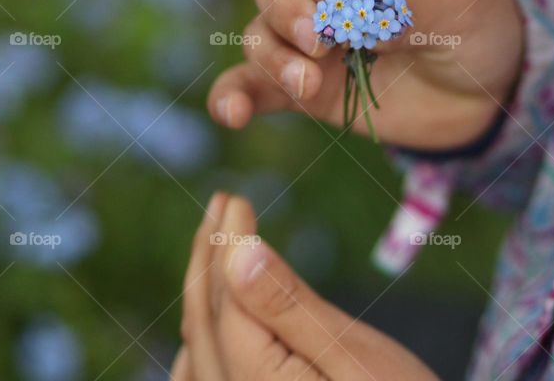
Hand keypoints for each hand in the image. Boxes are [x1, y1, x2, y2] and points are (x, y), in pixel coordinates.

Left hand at [172, 193, 438, 380]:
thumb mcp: (355, 355)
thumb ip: (289, 307)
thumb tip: (237, 251)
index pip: (226, 304)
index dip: (226, 245)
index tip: (236, 199)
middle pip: (204, 325)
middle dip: (208, 259)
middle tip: (221, 203)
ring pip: (198, 351)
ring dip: (203, 292)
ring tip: (212, 242)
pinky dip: (206, 338)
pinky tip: (216, 318)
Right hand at [207, 0, 523, 149]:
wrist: (489, 85)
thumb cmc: (477, 22)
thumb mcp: (457, 6)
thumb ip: (405, 10)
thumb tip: (352, 27)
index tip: (348, 18)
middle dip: (285, 10)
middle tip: (320, 45)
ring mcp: (315, 37)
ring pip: (260, 31)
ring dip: (271, 57)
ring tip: (307, 85)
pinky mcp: (308, 84)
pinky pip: (256, 85)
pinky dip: (235, 97)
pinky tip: (230, 115)